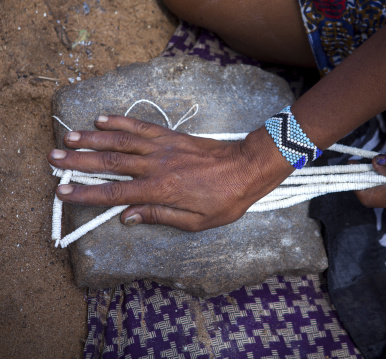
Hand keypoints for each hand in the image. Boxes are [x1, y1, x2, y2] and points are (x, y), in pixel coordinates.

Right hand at [48, 115, 292, 230]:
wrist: (247, 169)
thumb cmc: (226, 199)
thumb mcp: (196, 222)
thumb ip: (159, 217)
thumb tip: (128, 217)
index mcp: (161, 191)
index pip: (115, 193)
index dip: (87, 194)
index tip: (64, 191)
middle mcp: (157, 166)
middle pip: (111, 163)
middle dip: (80, 161)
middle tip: (54, 158)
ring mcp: (164, 147)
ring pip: (121, 141)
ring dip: (93, 138)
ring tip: (69, 137)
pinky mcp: (172, 136)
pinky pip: (142, 127)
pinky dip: (121, 122)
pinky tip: (103, 119)